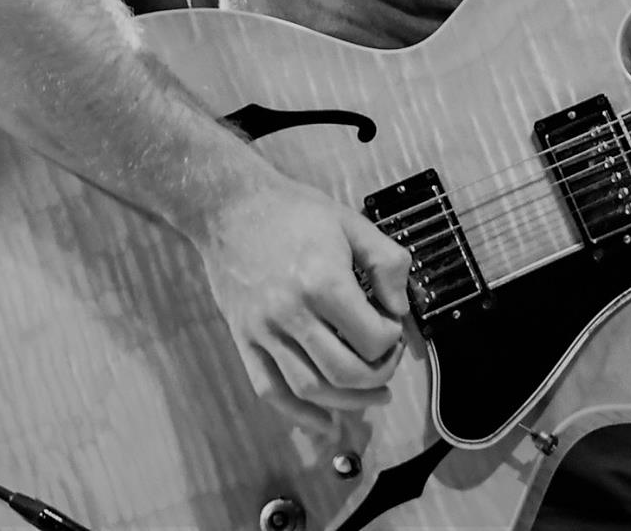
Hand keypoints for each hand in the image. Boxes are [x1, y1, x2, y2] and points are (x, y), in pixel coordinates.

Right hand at [194, 175, 412, 439]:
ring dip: (348, 403)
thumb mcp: (354, 223)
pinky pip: (270, 391)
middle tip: (389, 363)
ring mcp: (264, 332)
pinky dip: (299, 415)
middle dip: (377, 376)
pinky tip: (325, 423)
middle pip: (343, 371)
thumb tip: (399, 308)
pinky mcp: (244, 341)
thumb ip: (387, 263)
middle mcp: (291, 314)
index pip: (371, 337)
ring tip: (374, 398)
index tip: (395, 327)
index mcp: (323, 282)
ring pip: (309, 389)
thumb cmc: (296, 212)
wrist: (231, 207)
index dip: (394, 339)